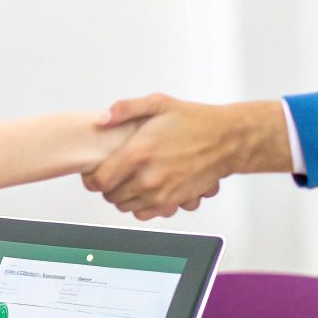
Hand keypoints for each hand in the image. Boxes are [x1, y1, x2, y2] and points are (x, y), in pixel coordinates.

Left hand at [81, 94, 289, 219]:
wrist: (226, 140)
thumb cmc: (194, 121)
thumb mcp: (158, 103)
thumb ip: (125, 109)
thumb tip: (101, 121)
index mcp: (139, 153)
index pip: (99, 181)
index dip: (91, 178)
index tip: (93, 172)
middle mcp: (148, 178)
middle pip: (110, 196)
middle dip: (107, 185)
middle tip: (113, 171)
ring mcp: (162, 193)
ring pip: (126, 206)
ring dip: (123, 195)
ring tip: (130, 178)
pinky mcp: (173, 202)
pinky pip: (145, 214)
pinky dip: (140, 206)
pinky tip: (145, 189)